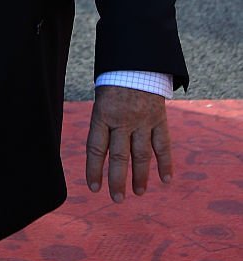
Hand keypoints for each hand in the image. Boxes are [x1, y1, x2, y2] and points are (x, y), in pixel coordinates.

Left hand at [85, 85, 172, 202]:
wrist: (136, 61)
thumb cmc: (113, 81)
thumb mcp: (100, 98)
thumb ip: (102, 124)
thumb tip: (101, 153)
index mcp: (102, 114)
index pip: (96, 148)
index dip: (94, 170)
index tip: (94, 188)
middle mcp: (123, 119)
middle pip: (120, 156)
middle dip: (118, 180)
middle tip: (117, 199)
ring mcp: (143, 120)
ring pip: (141, 154)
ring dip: (140, 176)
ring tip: (138, 192)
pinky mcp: (159, 118)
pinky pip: (163, 144)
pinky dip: (165, 162)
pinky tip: (165, 179)